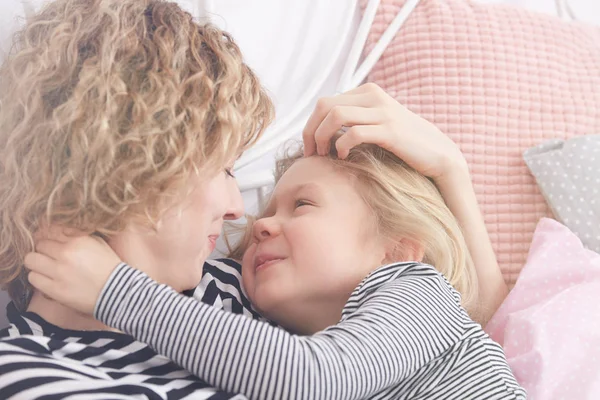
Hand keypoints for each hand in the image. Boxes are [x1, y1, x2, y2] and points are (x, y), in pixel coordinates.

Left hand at [25, 228, 121, 315]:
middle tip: (51, 257)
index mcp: (78, 240)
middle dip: (44, 250)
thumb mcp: (98, 243)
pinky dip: (38, 278)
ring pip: (31, 260)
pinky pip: (33, 278)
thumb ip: (78, 235)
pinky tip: (49, 279)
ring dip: (38, 263)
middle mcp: (66, 253)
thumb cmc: (109, 267)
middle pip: (39, 244)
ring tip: (47, 268)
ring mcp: (59, 272)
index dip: (49, 235)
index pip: (50, 230)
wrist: (118, 292)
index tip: (51, 241)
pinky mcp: (54, 289)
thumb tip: (60, 230)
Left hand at [302, 83, 467, 181]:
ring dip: (322, 137)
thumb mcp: (376, 124)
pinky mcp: (390, 131)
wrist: (438, 154)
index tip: (309, 147)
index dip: (310, 125)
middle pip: (324, 106)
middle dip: (311, 131)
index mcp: (367, 92)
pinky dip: (341, 146)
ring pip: (335, 116)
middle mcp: (374, 96)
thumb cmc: (403, 144)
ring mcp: (383, 112)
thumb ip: (355, 119)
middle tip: (311, 153)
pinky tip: (343, 157)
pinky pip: (354, 133)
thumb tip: (322, 129)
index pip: (325, 102)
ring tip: (324, 155)